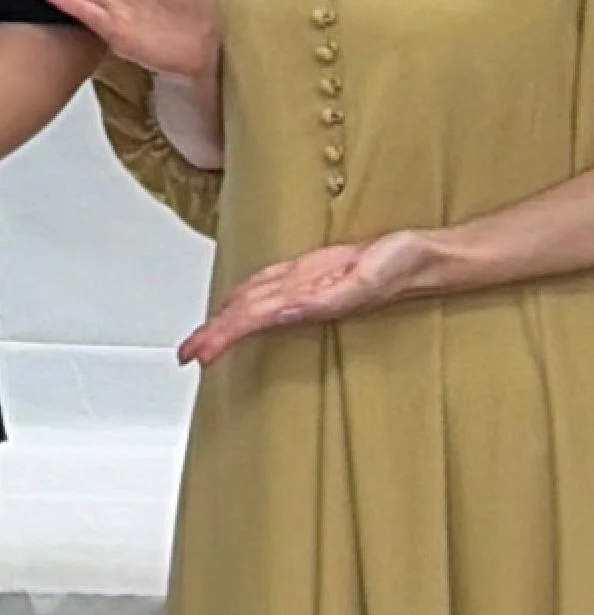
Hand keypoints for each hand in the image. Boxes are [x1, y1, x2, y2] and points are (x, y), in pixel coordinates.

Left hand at [180, 232, 434, 365]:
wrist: (426, 258)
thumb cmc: (402, 268)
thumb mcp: (365, 281)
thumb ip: (325, 301)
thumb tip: (282, 313)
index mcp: (307, 302)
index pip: (252, 319)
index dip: (222, 336)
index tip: (197, 356)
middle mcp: (302, 297)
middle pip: (248, 315)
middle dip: (216, 334)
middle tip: (187, 353)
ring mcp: (308, 286)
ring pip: (257, 302)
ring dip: (227, 320)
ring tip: (202, 339)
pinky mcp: (317, 272)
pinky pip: (274, 284)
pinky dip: (250, 294)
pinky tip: (236, 303)